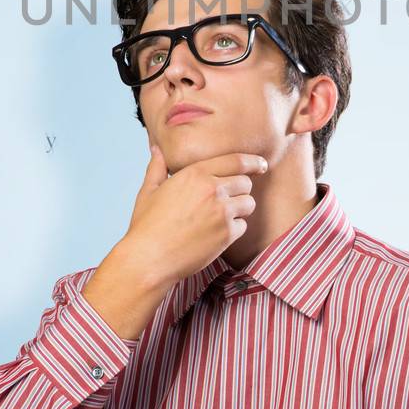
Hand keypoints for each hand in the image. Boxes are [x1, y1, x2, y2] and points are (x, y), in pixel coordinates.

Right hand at [121, 145, 266, 285]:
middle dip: (240, 189)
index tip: (261, 164)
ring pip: (248, 203)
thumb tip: (157, 150)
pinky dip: (234, 229)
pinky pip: (243, 225)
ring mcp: (222, 212)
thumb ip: (157, 168)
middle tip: (228, 199)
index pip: (236, 160)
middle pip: (246, 182)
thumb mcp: (148, 191)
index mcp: (195, 173)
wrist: (150, 259)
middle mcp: (212, 189)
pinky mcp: (227, 233)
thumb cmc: (147, 226)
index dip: (253, 161)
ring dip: (240, 208)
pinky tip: (216, 233)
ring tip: (222, 217)